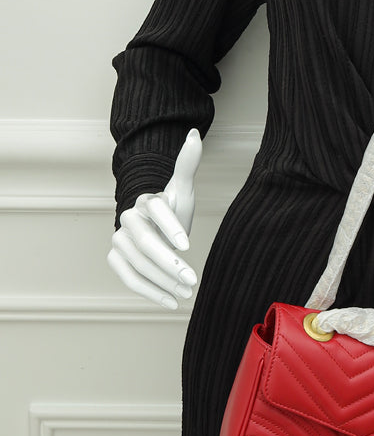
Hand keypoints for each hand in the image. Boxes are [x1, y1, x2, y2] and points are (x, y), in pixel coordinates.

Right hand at [107, 129, 202, 309]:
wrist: (153, 223)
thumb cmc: (172, 206)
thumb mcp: (182, 188)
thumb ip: (187, 164)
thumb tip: (195, 133)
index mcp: (147, 200)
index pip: (157, 210)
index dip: (171, 226)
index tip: (188, 245)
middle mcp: (129, 219)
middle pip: (145, 243)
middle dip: (169, 262)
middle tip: (192, 279)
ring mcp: (119, 240)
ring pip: (138, 264)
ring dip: (163, 281)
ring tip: (187, 292)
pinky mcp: (116, 259)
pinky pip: (129, 278)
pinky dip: (149, 292)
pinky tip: (171, 302)